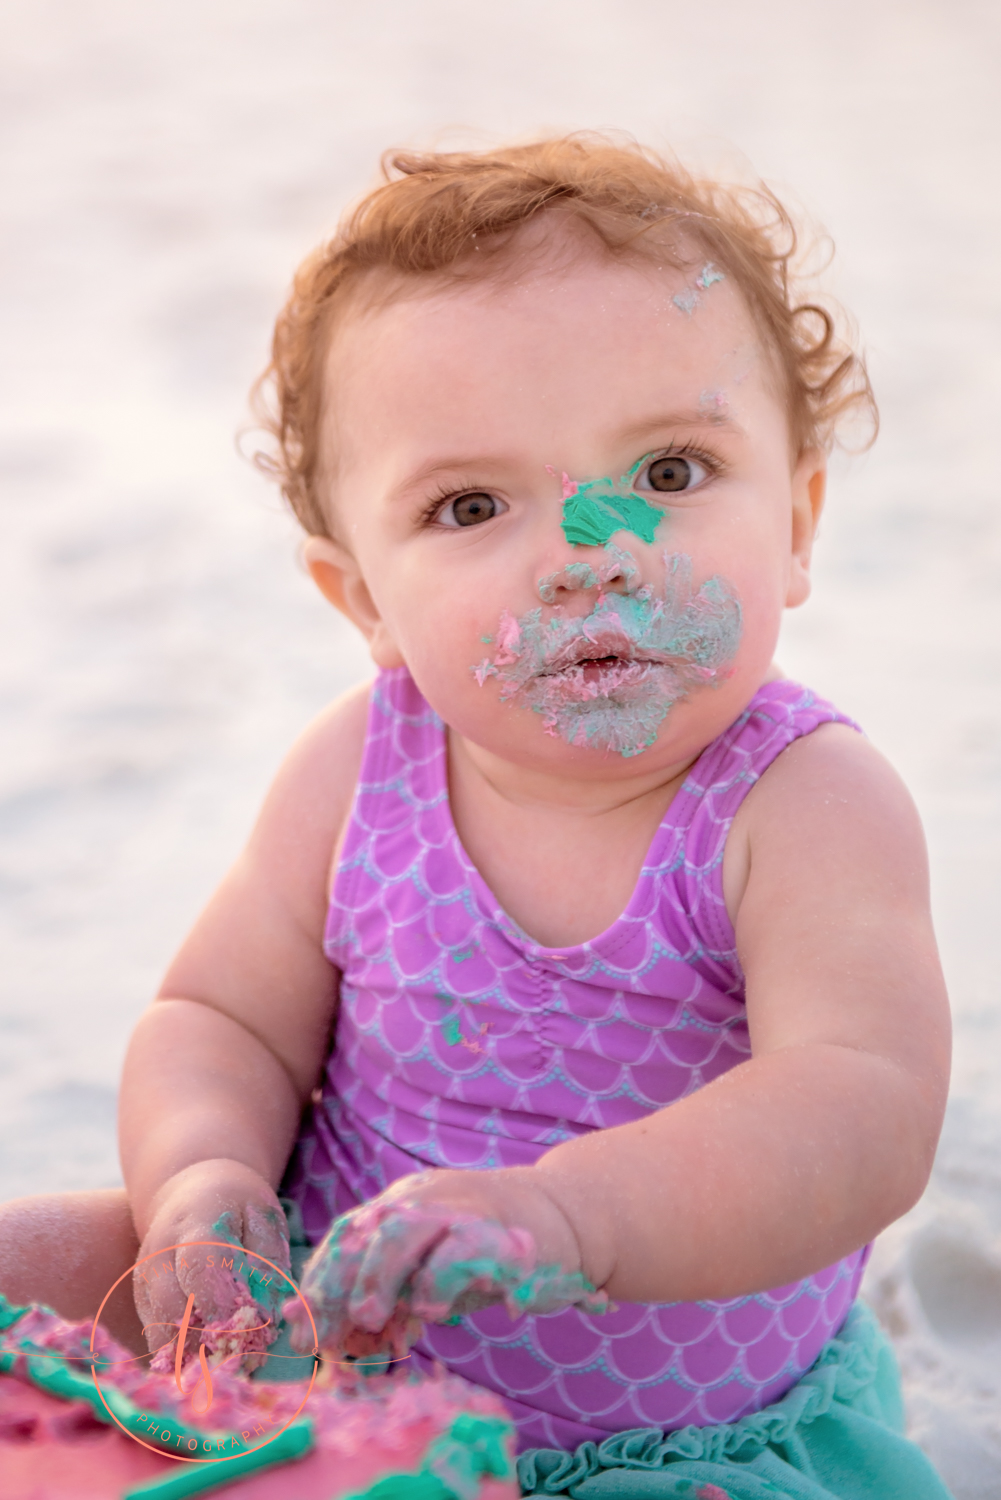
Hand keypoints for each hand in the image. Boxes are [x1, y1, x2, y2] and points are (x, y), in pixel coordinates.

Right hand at [133, 1159, 291, 1374]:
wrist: (191, 1189)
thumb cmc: (237, 1205)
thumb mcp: (264, 1216)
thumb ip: (268, 1260)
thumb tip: (268, 1310)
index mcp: (196, 1223)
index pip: (200, 1268)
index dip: (222, 1304)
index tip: (248, 1330)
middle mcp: (160, 1252)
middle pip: (174, 1307)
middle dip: (207, 1341)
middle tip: (240, 1364)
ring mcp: (145, 1277)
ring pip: (160, 1329)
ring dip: (193, 1356)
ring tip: (226, 1370)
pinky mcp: (142, 1297)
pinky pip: (155, 1336)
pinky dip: (181, 1355)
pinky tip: (208, 1364)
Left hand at [284, 1168, 606, 1362]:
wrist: (560, 1215)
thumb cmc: (482, 1251)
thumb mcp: (427, 1276)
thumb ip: (389, 1302)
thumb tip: (338, 1346)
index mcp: (398, 1205)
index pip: (345, 1237)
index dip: (317, 1283)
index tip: (295, 1329)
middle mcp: (424, 1198)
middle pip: (367, 1230)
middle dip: (339, 1284)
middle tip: (326, 1335)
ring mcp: (462, 1207)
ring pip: (408, 1227)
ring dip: (383, 1275)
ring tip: (373, 1320)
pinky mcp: (501, 1230)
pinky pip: (466, 1248)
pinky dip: (443, 1277)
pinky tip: (432, 1310)